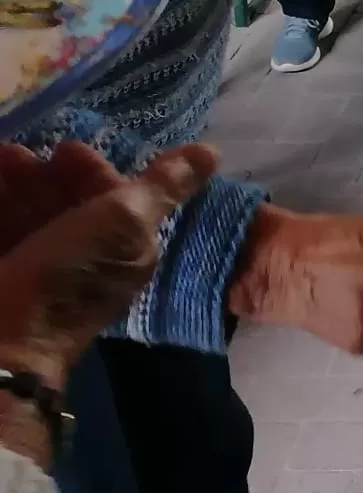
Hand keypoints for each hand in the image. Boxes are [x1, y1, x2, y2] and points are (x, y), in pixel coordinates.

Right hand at [0, 141, 217, 388]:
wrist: (3, 343)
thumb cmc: (69, 276)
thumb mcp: (125, 223)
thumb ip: (162, 186)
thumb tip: (212, 151)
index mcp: (125, 250)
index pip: (115, 201)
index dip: (93, 172)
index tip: (66, 149)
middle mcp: (86, 262)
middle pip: (67, 207)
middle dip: (46, 177)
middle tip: (18, 152)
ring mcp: (40, 274)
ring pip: (31, 218)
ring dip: (16, 186)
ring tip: (1, 157)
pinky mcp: (7, 277)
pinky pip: (4, 234)